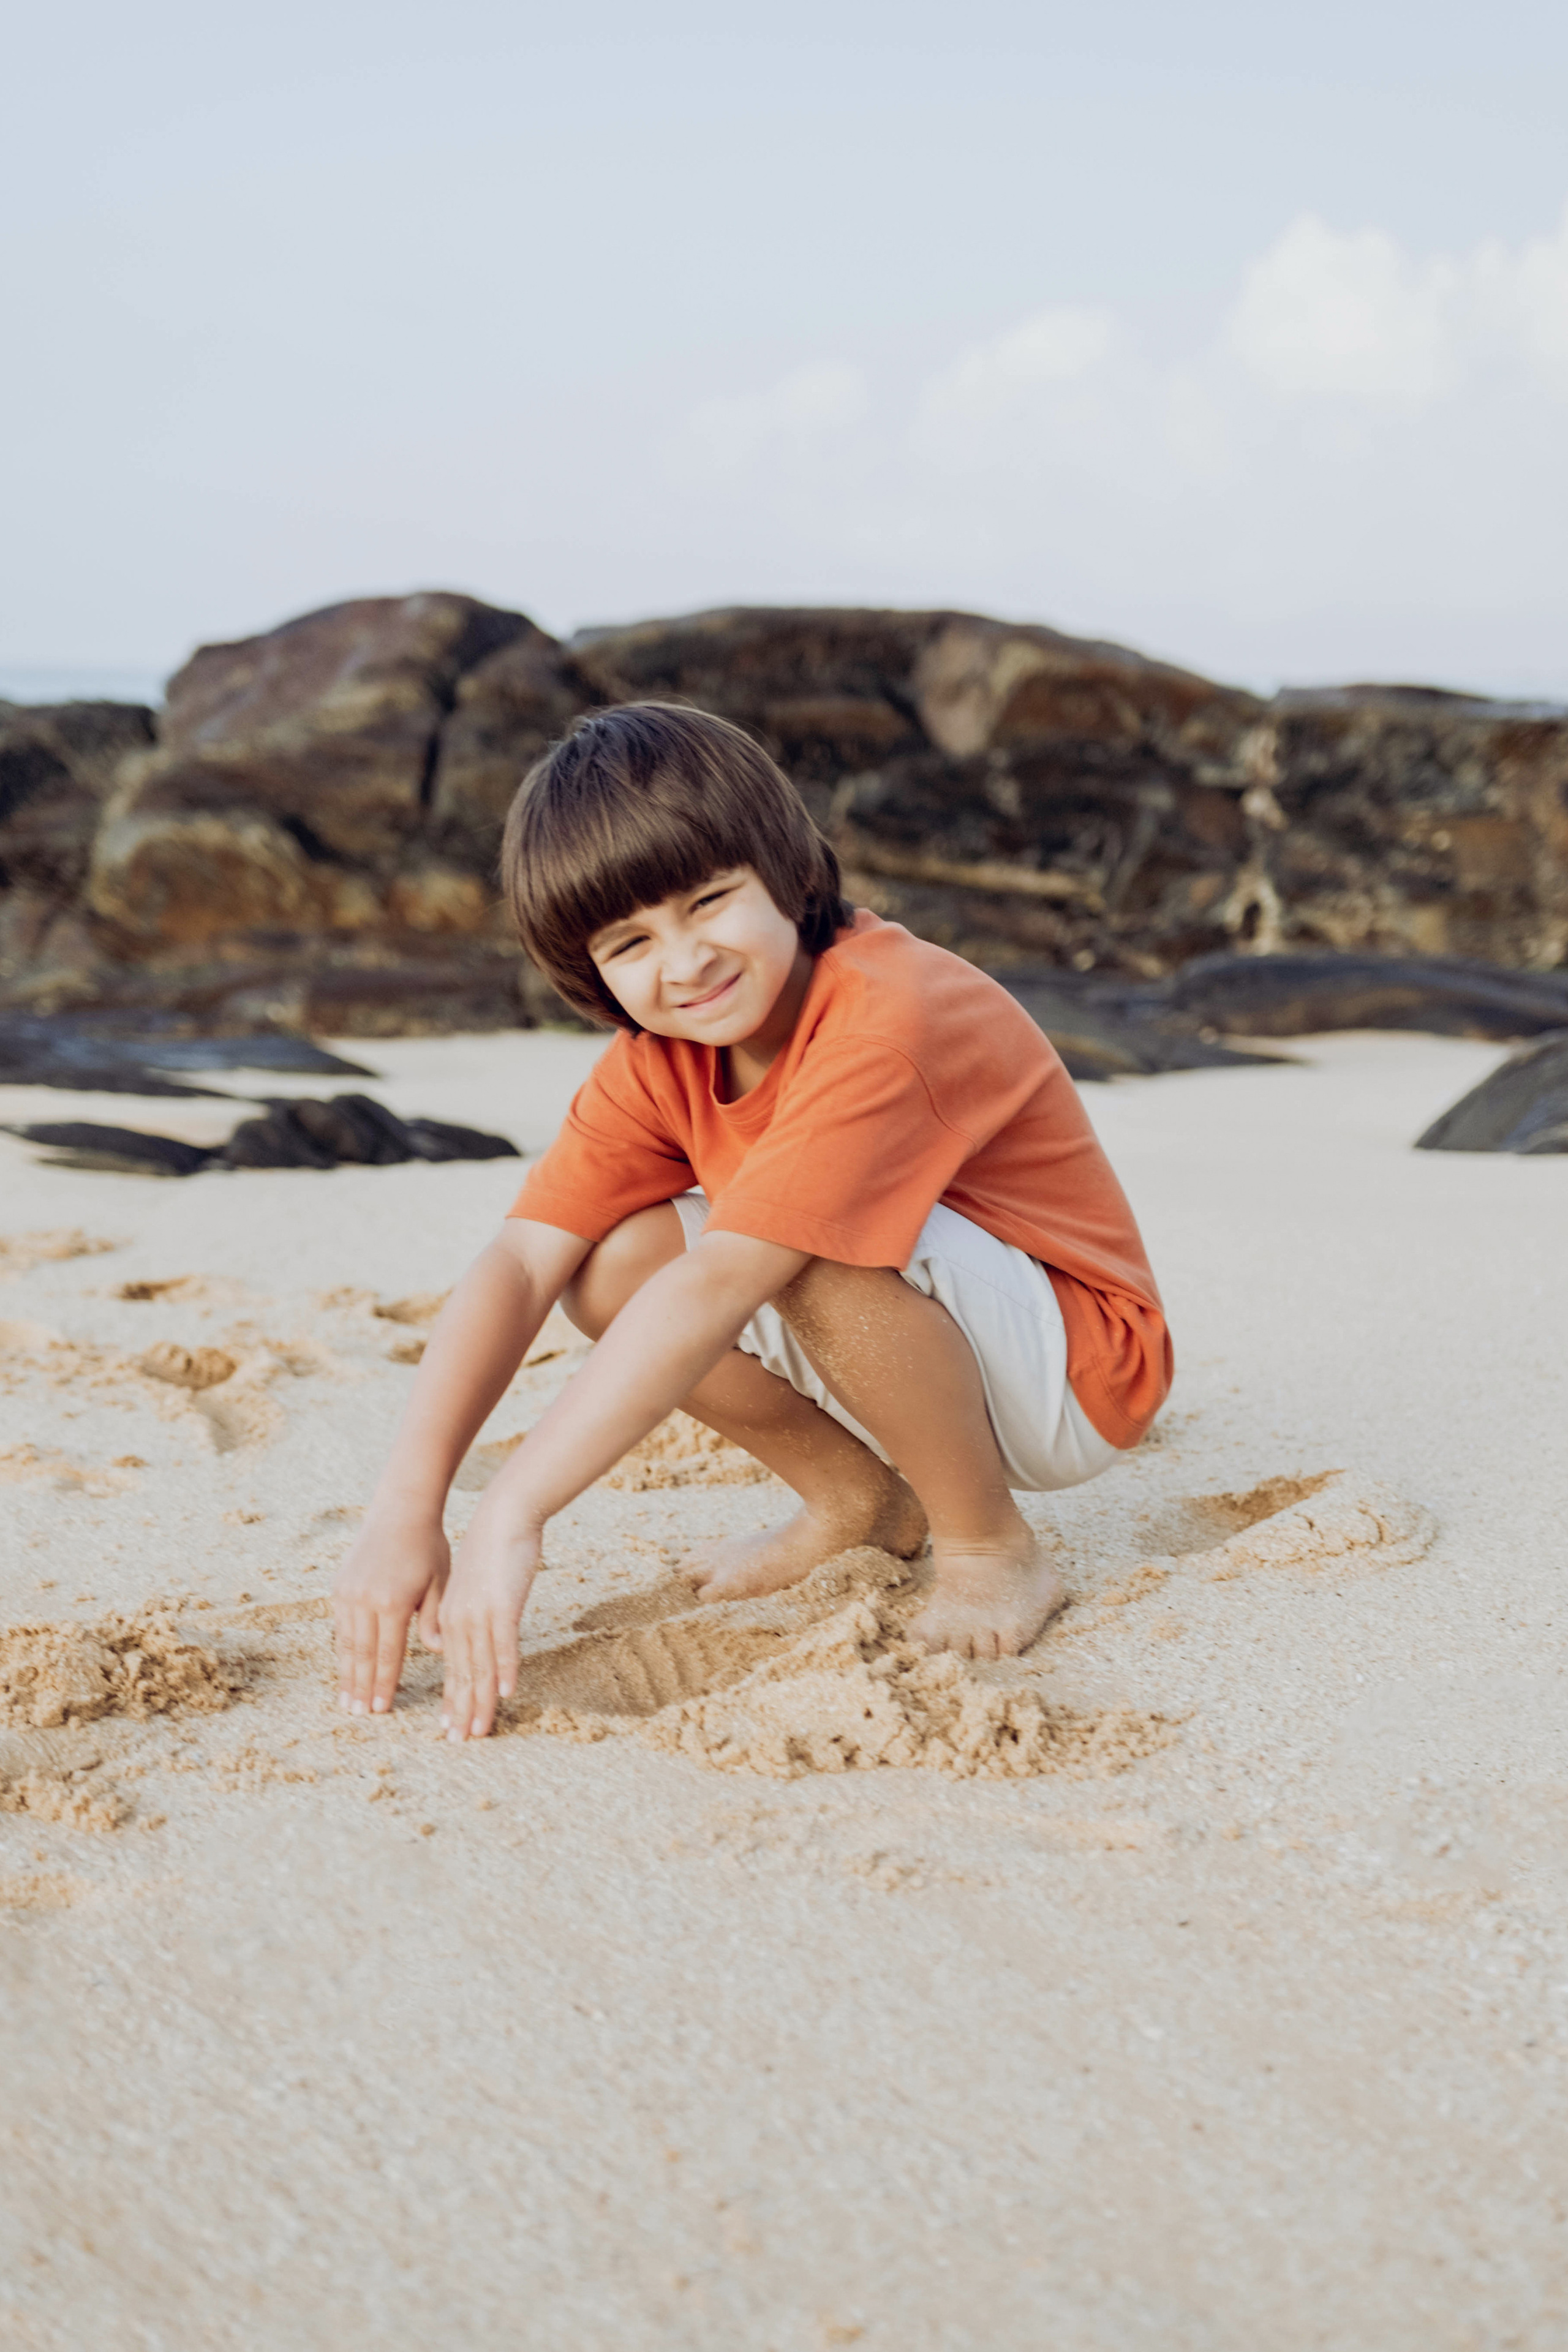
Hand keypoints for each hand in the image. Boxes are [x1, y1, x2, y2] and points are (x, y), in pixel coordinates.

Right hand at [333, 1508, 448, 1716]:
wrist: (400, 1511)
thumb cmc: (429, 1548)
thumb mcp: (440, 1582)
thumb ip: (436, 1618)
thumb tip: (436, 1652)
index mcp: (393, 1602)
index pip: (387, 1654)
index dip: (384, 1683)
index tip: (381, 1709)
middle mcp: (365, 1600)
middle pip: (361, 1655)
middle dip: (360, 1687)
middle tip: (358, 1715)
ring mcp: (348, 1593)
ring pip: (345, 1643)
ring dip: (346, 1674)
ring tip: (345, 1701)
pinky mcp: (340, 1587)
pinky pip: (340, 1626)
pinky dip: (341, 1650)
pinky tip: (343, 1668)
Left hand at [438, 1505, 542, 1740]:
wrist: (503, 1515)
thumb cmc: (491, 1549)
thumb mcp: (471, 1587)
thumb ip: (466, 1615)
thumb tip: (464, 1639)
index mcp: (450, 1618)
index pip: (451, 1667)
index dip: (452, 1699)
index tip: (449, 1726)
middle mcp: (459, 1621)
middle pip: (462, 1674)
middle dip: (461, 1711)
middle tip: (460, 1741)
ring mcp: (480, 1614)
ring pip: (480, 1667)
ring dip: (481, 1701)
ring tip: (479, 1731)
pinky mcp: (503, 1605)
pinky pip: (504, 1643)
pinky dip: (505, 1669)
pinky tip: (508, 1692)